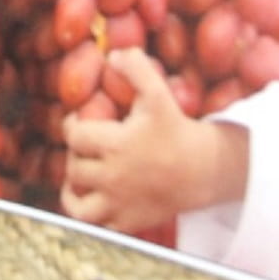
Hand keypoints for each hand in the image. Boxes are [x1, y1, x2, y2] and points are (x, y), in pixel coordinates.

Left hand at [60, 49, 247, 234]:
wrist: (205, 171)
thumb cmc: (177, 130)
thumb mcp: (160, 95)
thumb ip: (137, 69)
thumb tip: (112, 54)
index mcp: (117, 144)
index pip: (73, 135)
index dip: (73, 125)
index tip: (83, 122)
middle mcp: (114, 176)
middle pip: (73, 165)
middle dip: (76, 153)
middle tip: (88, 146)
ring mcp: (120, 203)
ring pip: (76, 201)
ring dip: (73, 186)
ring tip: (83, 173)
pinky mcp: (128, 222)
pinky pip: (94, 225)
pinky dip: (85, 213)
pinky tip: (88, 197)